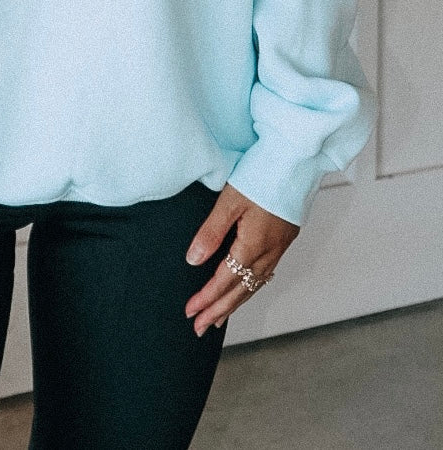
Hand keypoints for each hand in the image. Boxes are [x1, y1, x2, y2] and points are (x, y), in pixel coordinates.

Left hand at [184, 183, 298, 335]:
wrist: (297, 160)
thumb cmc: (262, 174)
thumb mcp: (230, 200)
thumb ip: (211, 232)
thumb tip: (193, 261)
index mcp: (254, 244)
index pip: (224, 280)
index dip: (206, 298)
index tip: (190, 312)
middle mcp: (269, 251)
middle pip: (240, 290)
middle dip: (218, 310)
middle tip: (199, 328)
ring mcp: (279, 247)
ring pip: (254, 285)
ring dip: (234, 303)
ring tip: (217, 318)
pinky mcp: (285, 239)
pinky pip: (265, 274)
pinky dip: (251, 288)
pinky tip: (245, 290)